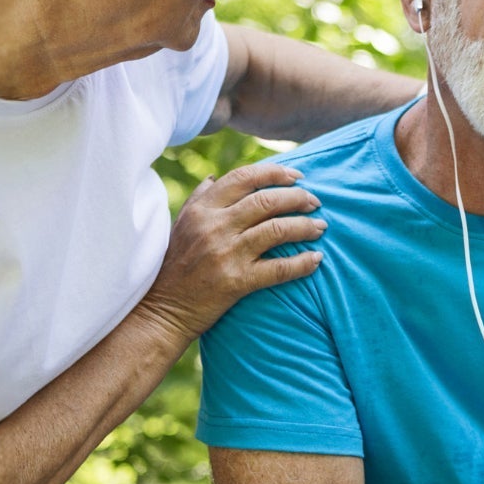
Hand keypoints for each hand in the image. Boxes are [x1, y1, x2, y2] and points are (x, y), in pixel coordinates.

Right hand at [136, 163, 324, 342]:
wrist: (164, 310)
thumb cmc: (174, 266)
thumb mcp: (181, 225)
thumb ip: (199, 199)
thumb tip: (214, 177)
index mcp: (202, 209)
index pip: (244, 178)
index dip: (275, 173)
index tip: (297, 176)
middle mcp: (215, 227)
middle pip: (267, 200)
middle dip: (297, 197)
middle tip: (315, 202)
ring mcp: (227, 253)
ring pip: (277, 229)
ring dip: (305, 226)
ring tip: (320, 227)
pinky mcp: (237, 282)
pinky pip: (279, 268)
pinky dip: (302, 263)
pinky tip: (316, 259)